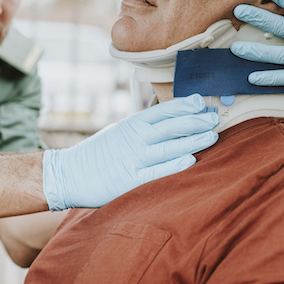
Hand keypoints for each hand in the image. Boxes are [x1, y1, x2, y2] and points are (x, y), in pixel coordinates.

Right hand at [42, 94, 218, 210]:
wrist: (68, 174)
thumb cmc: (99, 153)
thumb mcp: (121, 131)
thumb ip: (144, 126)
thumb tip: (174, 119)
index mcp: (132, 124)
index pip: (163, 110)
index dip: (185, 105)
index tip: (202, 102)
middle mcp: (135, 139)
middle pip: (171, 126)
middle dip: (196, 121)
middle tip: (215, 118)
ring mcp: (133, 159)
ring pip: (168, 147)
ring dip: (192, 140)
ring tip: (212, 136)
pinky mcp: (130, 181)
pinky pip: (156, 172)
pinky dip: (174, 165)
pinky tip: (190, 161)